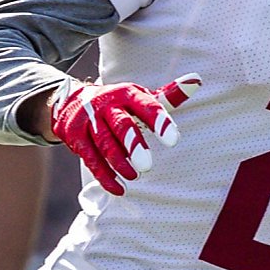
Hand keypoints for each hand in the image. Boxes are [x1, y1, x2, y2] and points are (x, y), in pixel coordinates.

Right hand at [49, 75, 200, 196]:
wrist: (73, 101)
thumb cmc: (118, 103)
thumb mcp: (141, 96)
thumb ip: (168, 96)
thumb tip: (196, 81)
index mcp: (127, 94)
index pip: (146, 105)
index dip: (159, 121)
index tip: (173, 140)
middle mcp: (106, 104)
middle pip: (121, 124)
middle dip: (133, 144)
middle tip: (147, 166)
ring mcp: (89, 120)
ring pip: (104, 143)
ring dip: (118, 162)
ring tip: (134, 176)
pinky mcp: (75, 136)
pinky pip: (90, 158)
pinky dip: (104, 175)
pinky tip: (118, 188)